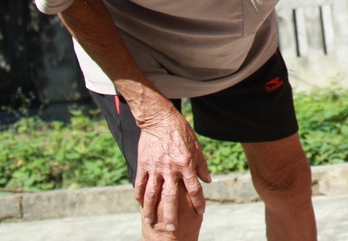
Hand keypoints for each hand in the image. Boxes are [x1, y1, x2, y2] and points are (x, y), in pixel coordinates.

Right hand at [133, 107, 211, 232]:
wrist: (159, 118)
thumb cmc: (180, 131)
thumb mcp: (196, 145)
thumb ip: (202, 165)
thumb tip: (208, 180)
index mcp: (186, 163)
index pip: (194, 188)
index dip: (198, 202)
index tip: (201, 212)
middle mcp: (170, 168)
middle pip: (170, 197)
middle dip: (171, 215)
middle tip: (170, 229)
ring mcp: (155, 167)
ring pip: (152, 194)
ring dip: (150, 209)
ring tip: (150, 221)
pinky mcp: (143, 164)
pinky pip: (140, 184)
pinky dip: (139, 195)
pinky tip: (140, 204)